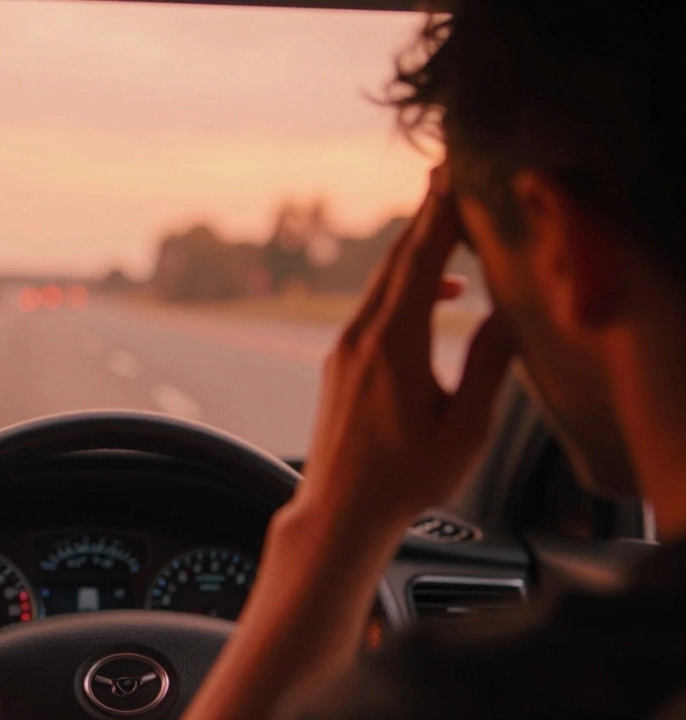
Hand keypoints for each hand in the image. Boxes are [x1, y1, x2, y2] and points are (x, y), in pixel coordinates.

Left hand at [298, 166, 515, 526]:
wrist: (340, 509)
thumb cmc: (404, 477)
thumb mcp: (465, 427)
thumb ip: (488, 365)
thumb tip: (507, 314)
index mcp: (394, 345)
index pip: (420, 262)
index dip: (439, 216)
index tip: (453, 178)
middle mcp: (361, 336)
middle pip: (397, 261)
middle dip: (426, 217)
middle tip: (447, 176)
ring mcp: (345, 347)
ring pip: (384, 282)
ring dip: (417, 250)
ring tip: (452, 226)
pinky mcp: (341, 361)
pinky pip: (375, 305)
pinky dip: (406, 285)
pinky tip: (437, 295)